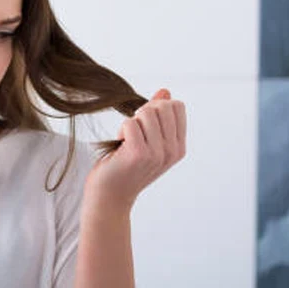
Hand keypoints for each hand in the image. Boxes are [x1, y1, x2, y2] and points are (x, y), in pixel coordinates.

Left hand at [84, 89, 186, 215]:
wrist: (110, 196)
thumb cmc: (124, 167)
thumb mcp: (147, 141)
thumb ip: (157, 117)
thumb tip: (165, 91)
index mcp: (178, 147)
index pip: (177, 106)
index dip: (157, 108)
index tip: (145, 127)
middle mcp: (172, 151)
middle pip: (162, 106)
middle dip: (143, 113)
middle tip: (133, 134)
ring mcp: (157, 153)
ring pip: (146, 112)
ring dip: (131, 123)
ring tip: (126, 142)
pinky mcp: (138, 154)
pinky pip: (130, 122)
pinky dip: (121, 130)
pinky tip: (120, 147)